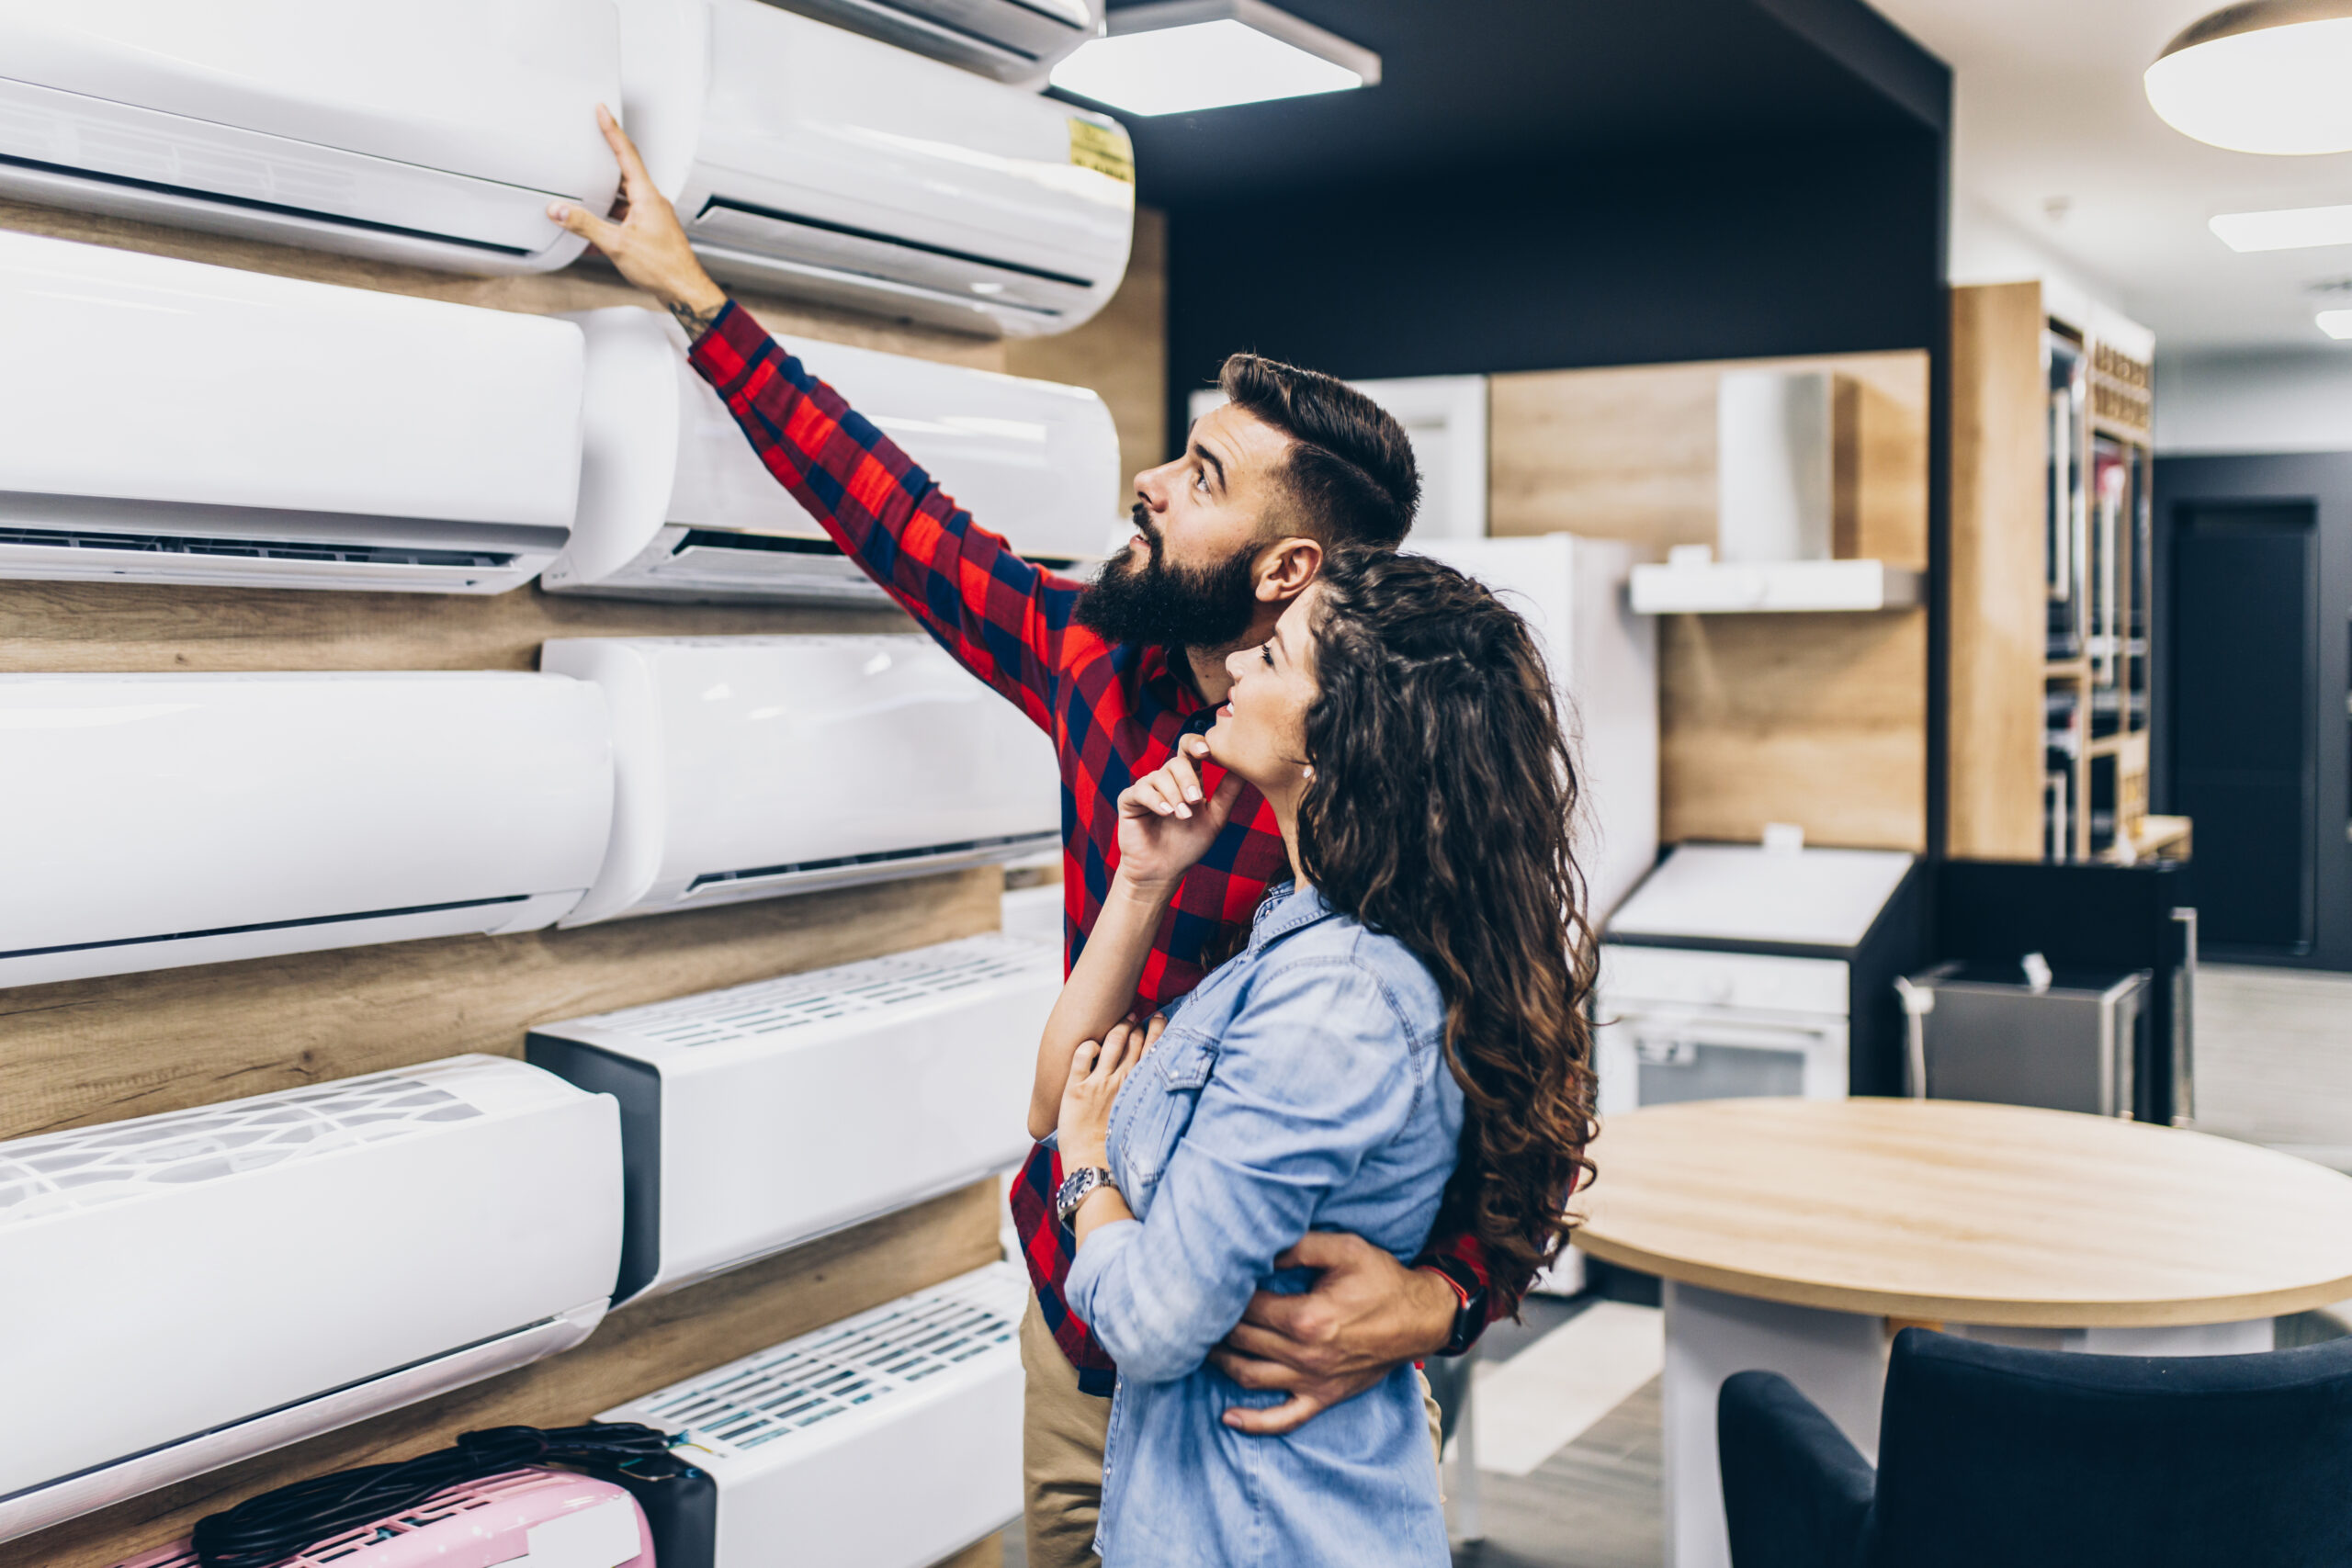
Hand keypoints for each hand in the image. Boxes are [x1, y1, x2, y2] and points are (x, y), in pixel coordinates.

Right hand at [549, 105, 728, 326]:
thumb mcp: (617, 244)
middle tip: (589, 147)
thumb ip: (585, 225)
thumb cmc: (664, 268)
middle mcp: (652, 203)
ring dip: (603, 198)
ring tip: (583, 195)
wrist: (685, 291)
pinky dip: (609, 222)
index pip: (626, 154)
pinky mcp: (651, 233)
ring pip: (623, 199)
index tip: (602, 111)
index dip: (612, 130)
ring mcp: (653, 218)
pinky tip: (594, 233)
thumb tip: (561, 211)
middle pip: (623, 175)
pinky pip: (625, 219)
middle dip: (603, 163)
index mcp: (647, 197)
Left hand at [1056, 1017, 1157, 1170]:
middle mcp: (1121, 1081)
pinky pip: (1082, 1054)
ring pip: (1112, 1041)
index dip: (1157, 1030)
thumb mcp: (1141, 1122)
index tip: (1158, 1018)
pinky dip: (1088, 1045)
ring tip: (1120, 1021)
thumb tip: (1156, 1089)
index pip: (1153, 1049)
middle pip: (1133, 1040)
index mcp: (1139, 1089)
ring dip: (1117, 1027)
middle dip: (1137, 1023)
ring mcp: (1098, 1082)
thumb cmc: (1118, 1151)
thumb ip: (1147, 1100)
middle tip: (1137, 1014)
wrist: (1094, 1168)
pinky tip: (1091, 1045)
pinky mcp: (1076, 1088)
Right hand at [1115, 735, 1242, 895]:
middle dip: (1187, 779)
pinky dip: (1155, 800)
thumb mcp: (1215, 818)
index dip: (1196, 744)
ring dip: (1174, 795)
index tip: (1207, 752)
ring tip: (1182, 816)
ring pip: (1159, 776)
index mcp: (1187, 779)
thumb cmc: (1189, 845)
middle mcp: (1166, 780)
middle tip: (1195, 801)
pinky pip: (1140, 790)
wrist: (1164, 870)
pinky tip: (1166, 812)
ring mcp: (1147, 788)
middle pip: (1176, 762)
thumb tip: (1246, 767)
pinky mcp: (1129, 800)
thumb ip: (1228, 793)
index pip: (1190, 750)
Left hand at [1207, 1231, 1460, 1434]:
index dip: (1224, 1294)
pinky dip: (1253, 1422)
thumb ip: (1298, 1247)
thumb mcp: (1344, 1249)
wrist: (1420, 1318)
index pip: (1248, 1307)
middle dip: (1215, 1325)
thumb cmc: (1382, 1280)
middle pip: (1243, 1341)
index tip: (1210, 1282)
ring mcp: (1313, 1381)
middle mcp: (1306, 1355)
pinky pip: (1283, 1419)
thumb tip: (1258, 1248)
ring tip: (1202, 1347)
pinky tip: (1227, 1417)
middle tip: (1196, 1311)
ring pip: (1250, 1377)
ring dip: (1221, 1363)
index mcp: (1307, 1318)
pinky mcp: (1323, 1398)